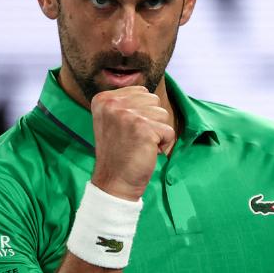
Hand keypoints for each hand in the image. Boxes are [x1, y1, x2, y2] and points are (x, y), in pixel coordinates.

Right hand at [89, 86, 174, 200]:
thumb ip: (127, 103)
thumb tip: (147, 92)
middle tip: (135, 139)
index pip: (141, 91)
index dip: (142, 113)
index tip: (127, 130)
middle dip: (152, 121)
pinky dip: (165, 144)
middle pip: (154, 100)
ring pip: (163, 114)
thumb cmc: (119, 152)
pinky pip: (169, 131)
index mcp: (104, 99)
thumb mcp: (114, 120)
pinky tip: (148, 152)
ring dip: (158, 132)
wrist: (114, 181)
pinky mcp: (143, 128)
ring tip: (141, 145)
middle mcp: (113, 104)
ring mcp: (127, 115)